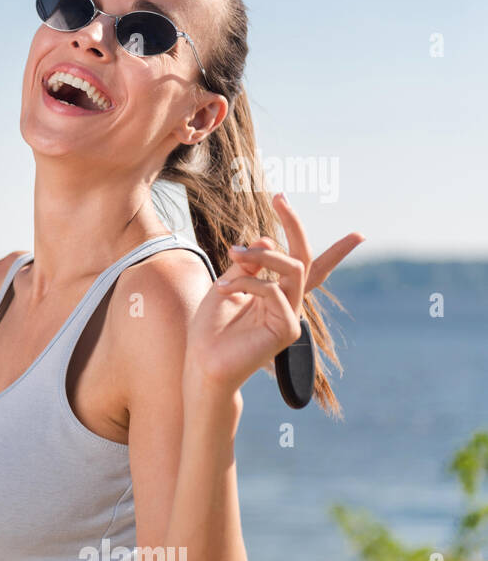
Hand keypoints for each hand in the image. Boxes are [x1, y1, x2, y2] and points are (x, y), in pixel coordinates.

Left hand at [186, 193, 363, 393]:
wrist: (203, 363)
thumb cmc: (211, 327)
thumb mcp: (226, 284)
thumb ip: (246, 263)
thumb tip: (266, 238)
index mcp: (275, 291)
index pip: (308, 266)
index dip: (332, 248)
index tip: (356, 233)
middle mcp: (288, 301)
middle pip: (304, 257)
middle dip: (295, 224)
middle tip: (281, 197)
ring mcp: (292, 315)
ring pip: (292, 268)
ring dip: (262, 255)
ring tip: (231, 252)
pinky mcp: (288, 329)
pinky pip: (273, 290)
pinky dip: (247, 283)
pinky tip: (224, 290)